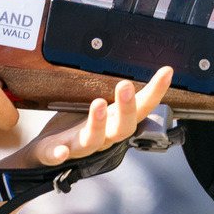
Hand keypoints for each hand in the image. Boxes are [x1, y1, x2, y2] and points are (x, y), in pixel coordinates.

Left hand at [12, 66, 173, 167]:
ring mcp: (78, 145)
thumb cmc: (77, 123)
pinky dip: (59, 154)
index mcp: (114, 121)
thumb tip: (132, 57)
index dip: (155, 93)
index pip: (141, 108)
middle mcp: (102, 136)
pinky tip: (61, 151)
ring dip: (97, 124)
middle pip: (122, 128)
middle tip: (125, 85)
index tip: (166, 73)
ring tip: (98, 104)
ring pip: (92, 141)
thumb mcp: (101, 103)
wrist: (47, 149)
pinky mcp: (54, 151)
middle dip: (126, 109)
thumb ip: (114, 89)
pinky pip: (57, 156)